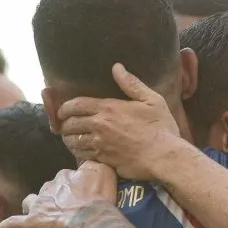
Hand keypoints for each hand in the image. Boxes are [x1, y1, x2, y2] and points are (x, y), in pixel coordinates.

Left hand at [0, 161, 117, 227]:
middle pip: (47, 190)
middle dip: (52, 197)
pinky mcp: (31, 223)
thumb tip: (90, 162)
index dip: (71, 187)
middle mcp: (49, 188)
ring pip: (30, 202)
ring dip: (32, 207)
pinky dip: (7, 227)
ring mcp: (38, 205)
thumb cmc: (99, 198)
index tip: (77, 196)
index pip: (64, 178)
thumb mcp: (104, 172)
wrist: (90, 219)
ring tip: (38, 216)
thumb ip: (95, 164)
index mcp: (65, 178)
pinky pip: (13, 224)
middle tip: (63, 209)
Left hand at [58, 63, 181, 180]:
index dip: (65, 107)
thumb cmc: (161, 128)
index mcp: (109, 108)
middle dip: (65, 124)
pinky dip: (78, 153)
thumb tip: (117, 67)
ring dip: (69, 140)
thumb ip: (132, 83)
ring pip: (74, 141)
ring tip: (70, 139)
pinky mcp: (104, 160)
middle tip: (65, 125)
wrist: (164, 156)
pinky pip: (83, 155)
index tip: (62, 111)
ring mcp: (100, 144)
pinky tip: (80, 151)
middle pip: (71, 124)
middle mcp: (100, 125)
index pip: (76, 105)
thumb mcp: (152, 100)